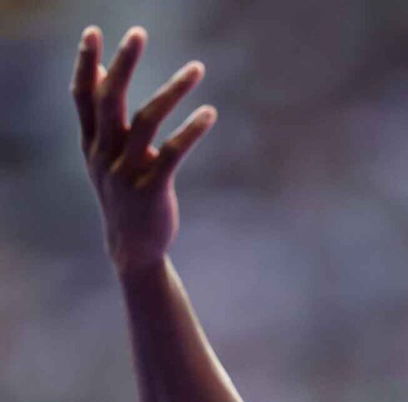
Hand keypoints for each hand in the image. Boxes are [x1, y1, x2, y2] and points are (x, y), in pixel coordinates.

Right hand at [71, 26, 215, 274]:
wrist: (133, 249)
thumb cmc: (126, 197)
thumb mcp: (109, 159)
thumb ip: (107, 123)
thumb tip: (104, 78)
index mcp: (92, 145)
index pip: (83, 96)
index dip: (86, 64)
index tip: (93, 32)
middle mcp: (104, 155)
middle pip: (109, 100)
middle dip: (122, 64)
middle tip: (138, 33)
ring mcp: (126, 173)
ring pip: (145, 121)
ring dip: (172, 91)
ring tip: (197, 67)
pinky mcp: (152, 190)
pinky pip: (173, 153)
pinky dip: (191, 131)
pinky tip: (209, 113)